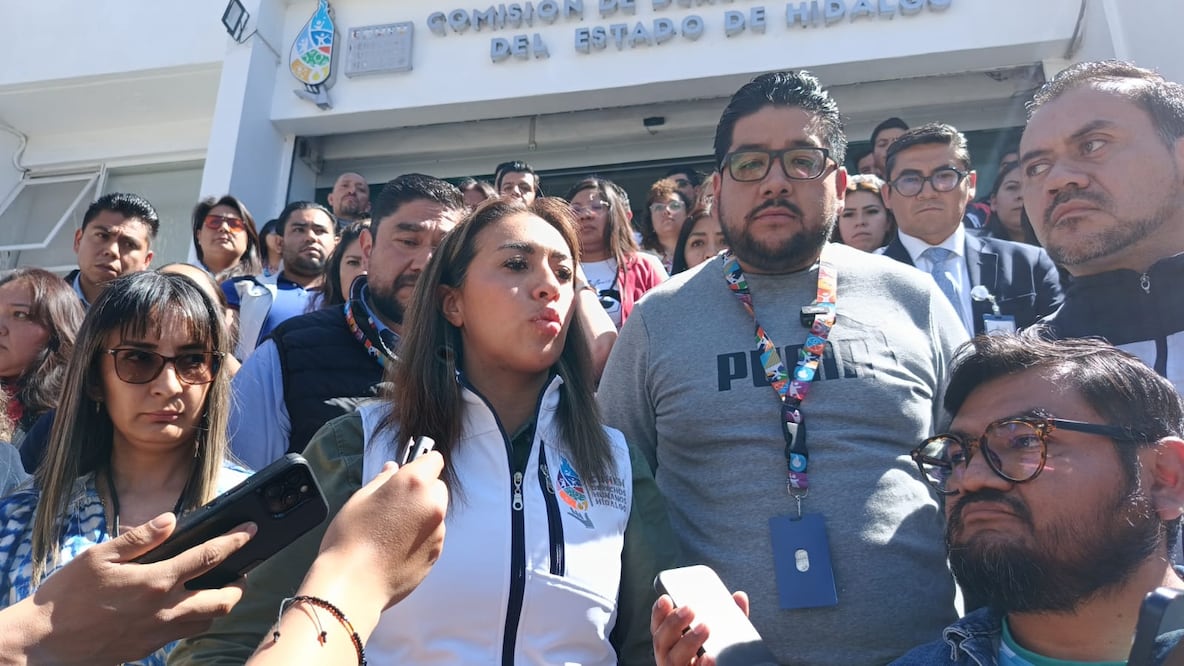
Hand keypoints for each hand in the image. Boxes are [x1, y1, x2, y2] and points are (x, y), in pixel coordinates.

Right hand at [14, 513, 253, 664]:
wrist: (41, 643)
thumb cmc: (65, 596)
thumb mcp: (99, 556)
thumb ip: (139, 538)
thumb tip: (170, 519)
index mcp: (156, 581)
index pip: (210, 556)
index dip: (235, 541)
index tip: (251, 531)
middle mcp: (164, 610)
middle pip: (223, 600)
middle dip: (239, 585)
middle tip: (240, 571)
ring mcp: (157, 633)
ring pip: (207, 622)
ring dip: (219, 605)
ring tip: (219, 590)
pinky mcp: (146, 649)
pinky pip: (183, 635)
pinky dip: (194, 621)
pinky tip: (185, 609)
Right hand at [312, 452, 447, 610]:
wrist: (353, 584)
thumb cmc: (350, 538)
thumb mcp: (359, 499)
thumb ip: (382, 480)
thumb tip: (393, 469)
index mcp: (414, 483)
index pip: (434, 459)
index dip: (421, 464)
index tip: (409, 474)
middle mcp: (432, 504)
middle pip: (437, 488)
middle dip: (422, 492)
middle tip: (395, 506)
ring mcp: (438, 530)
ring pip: (435, 513)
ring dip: (422, 516)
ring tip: (393, 532)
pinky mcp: (437, 553)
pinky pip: (433, 536)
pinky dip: (421, 537)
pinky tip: (397, 548)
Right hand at [650, 591, 748, 665]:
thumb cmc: (718, 656)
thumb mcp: (721, 636)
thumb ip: (727, 619)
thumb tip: (739, 597)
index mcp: (672, 644)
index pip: (659, 626)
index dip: (659, 612)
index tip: (666, 598)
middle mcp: (670, 658)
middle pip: (661, 641)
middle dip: (672, 623)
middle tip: (689, 609)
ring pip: (673, 659)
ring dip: (687, 642)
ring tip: (705, 628)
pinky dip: (701, 665)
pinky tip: (710, 657)